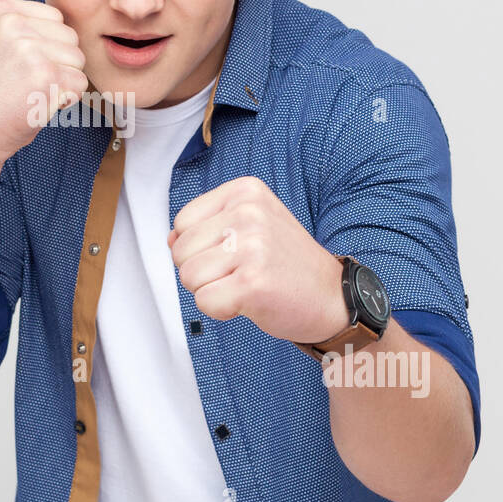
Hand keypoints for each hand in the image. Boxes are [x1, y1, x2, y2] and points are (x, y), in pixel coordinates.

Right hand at [0, 0, 87, 174]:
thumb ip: (23, 25)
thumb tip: (65, 23)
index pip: (54, 17)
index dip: (47, 47)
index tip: (19, 66)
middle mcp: (10, 22)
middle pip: (69, 36)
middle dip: (58, 63)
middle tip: (26, 83)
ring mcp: (27, 47)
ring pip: (78, 58)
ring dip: (63, 81)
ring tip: (31, 93)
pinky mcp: (44, 74)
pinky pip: (80, 82)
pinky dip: (67, 99)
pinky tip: (39, 104)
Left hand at [167, 175, 348, 344]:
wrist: (333, 296)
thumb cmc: (286, 263)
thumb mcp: (250, 228)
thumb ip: (206, 228)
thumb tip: (169, 240)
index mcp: (245, 191)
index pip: (182, 222)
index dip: (198, 248)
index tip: (234, 253)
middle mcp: (248, 212)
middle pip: (180, 251)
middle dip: (202, 271)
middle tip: (241, 273)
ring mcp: (252, 246)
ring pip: (189, 277)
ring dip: (212, 291)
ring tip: (246, 285)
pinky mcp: (252, 282)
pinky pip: (205, 302)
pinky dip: (222, 310)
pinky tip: (250, 301)